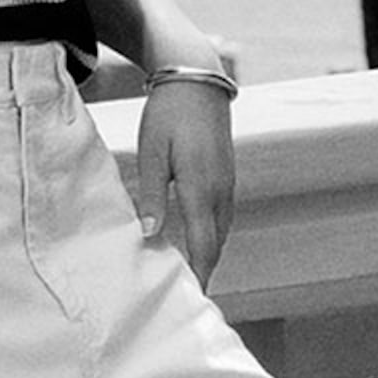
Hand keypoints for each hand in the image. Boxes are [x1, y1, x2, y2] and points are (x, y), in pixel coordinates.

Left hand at [135, 77, 235, 285]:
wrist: (197, 79)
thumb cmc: (168, 114)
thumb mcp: (152, 153)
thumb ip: (152, 196)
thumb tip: (150, 235)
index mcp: (200, 187)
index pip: (202, 244)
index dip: (198, 273)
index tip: (192, 298)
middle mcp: (220, 190)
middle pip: (215, 243)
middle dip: (205, 271)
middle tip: (190, 299)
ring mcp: (227, 183)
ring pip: (221, 231)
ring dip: (209, 255)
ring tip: (193, 278)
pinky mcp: (226, 176)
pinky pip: (222, 216)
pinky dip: (212, 236)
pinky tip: (199, 243)